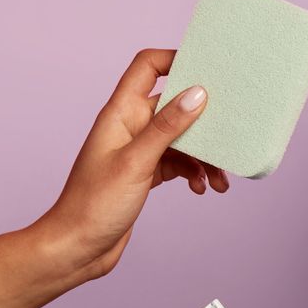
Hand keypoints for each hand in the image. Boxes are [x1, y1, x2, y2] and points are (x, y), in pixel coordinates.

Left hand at [29, 48, 230, 283]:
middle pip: (174, 105)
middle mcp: (130, 126)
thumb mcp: (136, 162)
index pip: (147, 67)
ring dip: (204, 155)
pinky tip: (202, 188)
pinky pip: (178, 162)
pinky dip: (194, 172)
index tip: (208, 69)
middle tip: (230, 131)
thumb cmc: (94, 204)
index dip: (176, 59)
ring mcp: (138, 150)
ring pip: (181, 138)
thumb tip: (198, 93)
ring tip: (220, 178)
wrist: (78, 248)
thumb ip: (167, 127)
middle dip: (204, 119)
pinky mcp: (146, 173)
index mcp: (121, 113)